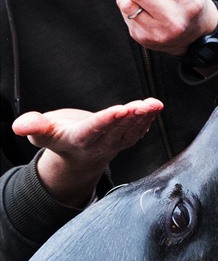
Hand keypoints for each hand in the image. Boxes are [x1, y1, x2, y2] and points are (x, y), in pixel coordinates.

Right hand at [12, 98, 162, 206]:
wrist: (76, 156)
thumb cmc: (58, 139)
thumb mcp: (41, 134)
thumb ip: (33, 127)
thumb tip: (20, 125)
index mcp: (80, 140)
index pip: (95, 129)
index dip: (107, 120)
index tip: (119, 109)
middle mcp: (101, 144)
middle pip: (118, 129)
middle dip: (131, 117)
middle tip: (142, 105)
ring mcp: (116, 143)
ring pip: (132, 130)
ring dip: (144, 117)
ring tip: (153, 104)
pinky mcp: (125, 139)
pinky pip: (139, 131)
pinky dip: (148, 119)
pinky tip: (155, 108)